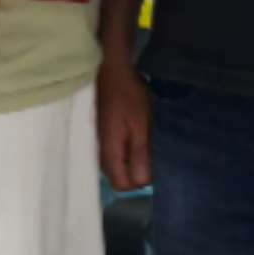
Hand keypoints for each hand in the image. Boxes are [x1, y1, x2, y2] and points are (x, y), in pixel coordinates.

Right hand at [96, 53, 152, 191]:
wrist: (111, 70)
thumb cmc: (128, 95)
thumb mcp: (140, 125)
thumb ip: (140, 154)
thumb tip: (143, 183)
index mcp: (110, 152)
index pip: (122, 185)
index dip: (139, 181)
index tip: (152, 164)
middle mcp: (101, 152)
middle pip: (118, 177)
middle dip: (136, 171)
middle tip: (152, 152)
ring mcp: (100, 143)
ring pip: (117, 165)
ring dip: (132, 160)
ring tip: (147, 143)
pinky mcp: (103, 134)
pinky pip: (116, 154)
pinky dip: (128, 151)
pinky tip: (138, 136)